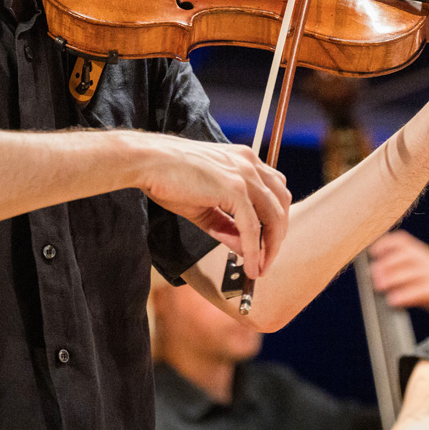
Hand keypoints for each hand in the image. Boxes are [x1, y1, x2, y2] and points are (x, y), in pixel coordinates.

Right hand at [136, 135, 290, 278]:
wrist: (148, 162)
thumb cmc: (170, 179)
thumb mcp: (204, 205)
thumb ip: (227, 226)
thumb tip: (244, 249)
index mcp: (245, 161)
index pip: (274, 192)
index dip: (275, 220)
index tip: (267, 245)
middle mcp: (250, 164)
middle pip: (281, 204)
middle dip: (277, 236)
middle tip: (266, 261)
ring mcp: (244, 174)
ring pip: (272, 216)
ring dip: (270, 246)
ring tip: (260, 268)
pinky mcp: (234, 188)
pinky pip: (251, 226)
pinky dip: (254, 250)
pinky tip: (249, 266)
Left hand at [369, 230, 428, 327]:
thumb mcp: (417, 277)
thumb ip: (400, 272)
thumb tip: (374, 273)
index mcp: (423, 254)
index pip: (403, 240)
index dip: (385, 244)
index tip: (371, 252)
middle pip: (407, 254)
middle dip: (388, 263)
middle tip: (373, 274)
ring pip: (414, 271)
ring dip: (394, 277)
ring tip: (379, 286)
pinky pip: (422, 290)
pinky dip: (406, 294)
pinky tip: (394, 300)